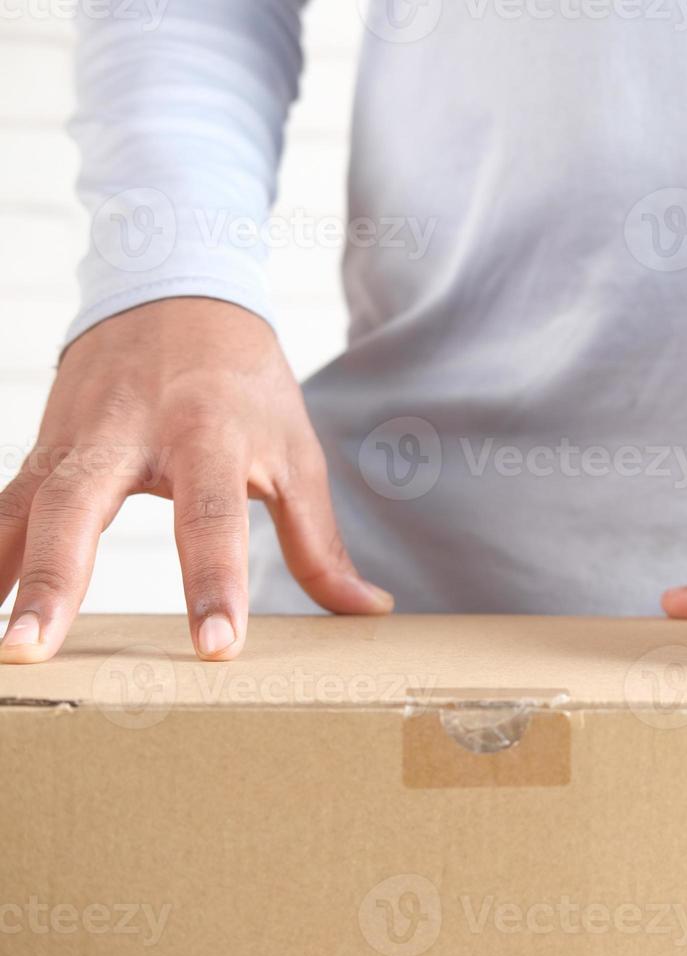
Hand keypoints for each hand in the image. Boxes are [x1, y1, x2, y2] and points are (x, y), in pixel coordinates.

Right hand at [0, 298, 391, 664]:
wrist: (176, 294)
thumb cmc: (246, 385)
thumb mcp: (295, 451)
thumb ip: (319, 541)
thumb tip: (369, 611)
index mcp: (207, 432)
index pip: (212, 516)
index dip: (216, 581)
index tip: (216, 647)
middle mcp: (127, 432)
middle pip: (81, 505)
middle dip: (55, 577)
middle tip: (31, 648)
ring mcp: (73, 439)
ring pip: (24, 506)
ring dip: (1, 573)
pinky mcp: (41, 448)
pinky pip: (2, 506)